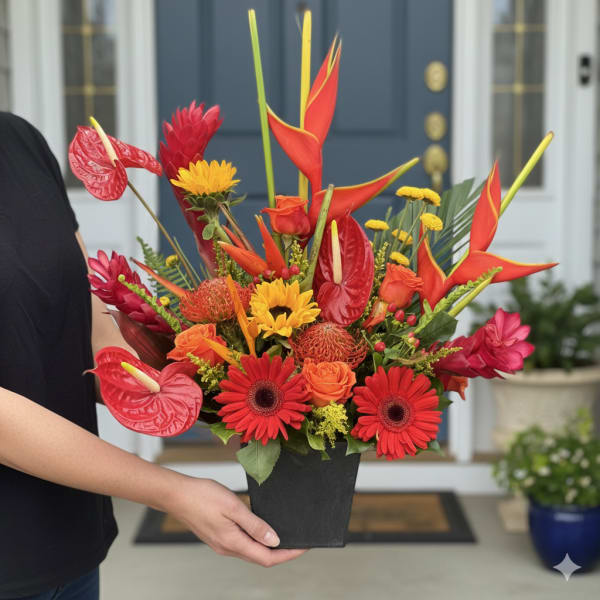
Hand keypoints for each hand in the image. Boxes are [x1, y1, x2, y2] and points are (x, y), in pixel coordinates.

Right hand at [166, 477, 306, 566]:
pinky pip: (242, 544)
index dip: (288, 554)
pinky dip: (256, 540)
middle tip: (298, 541)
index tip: (303, 547)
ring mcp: (221, 544)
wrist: (177, 495)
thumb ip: (255, 525)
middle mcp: (227, 548)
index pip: (267, 558)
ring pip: (251, 551)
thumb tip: (274, 540)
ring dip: (268, 547)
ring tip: (284, 535)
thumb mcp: (233, 507)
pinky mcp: (217, 537)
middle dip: (282, 552)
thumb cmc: (202, 496)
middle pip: (260, 557)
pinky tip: (261, 529)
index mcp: (233, 543)